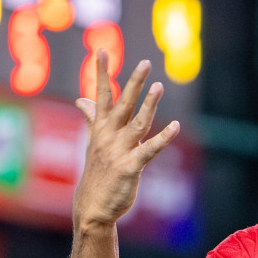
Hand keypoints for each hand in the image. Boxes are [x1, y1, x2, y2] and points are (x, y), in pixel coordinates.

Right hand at [72, 56, 180, 227]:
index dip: (102, 73)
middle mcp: (108, 136)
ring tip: (159, 86)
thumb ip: (91, 119)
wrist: (92, 206)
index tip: (101, 50)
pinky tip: (175, 127)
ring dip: (149, 105)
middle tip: (145, 63)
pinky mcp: (129, 167)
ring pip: (137, 123)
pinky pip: (149, 150)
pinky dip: (163, 138)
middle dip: (134, 83)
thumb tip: (81, 100)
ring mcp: (118, 151)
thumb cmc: (97, 173)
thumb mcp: (93, 143)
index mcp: (100, 128)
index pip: (102, 95)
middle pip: (122, 104)